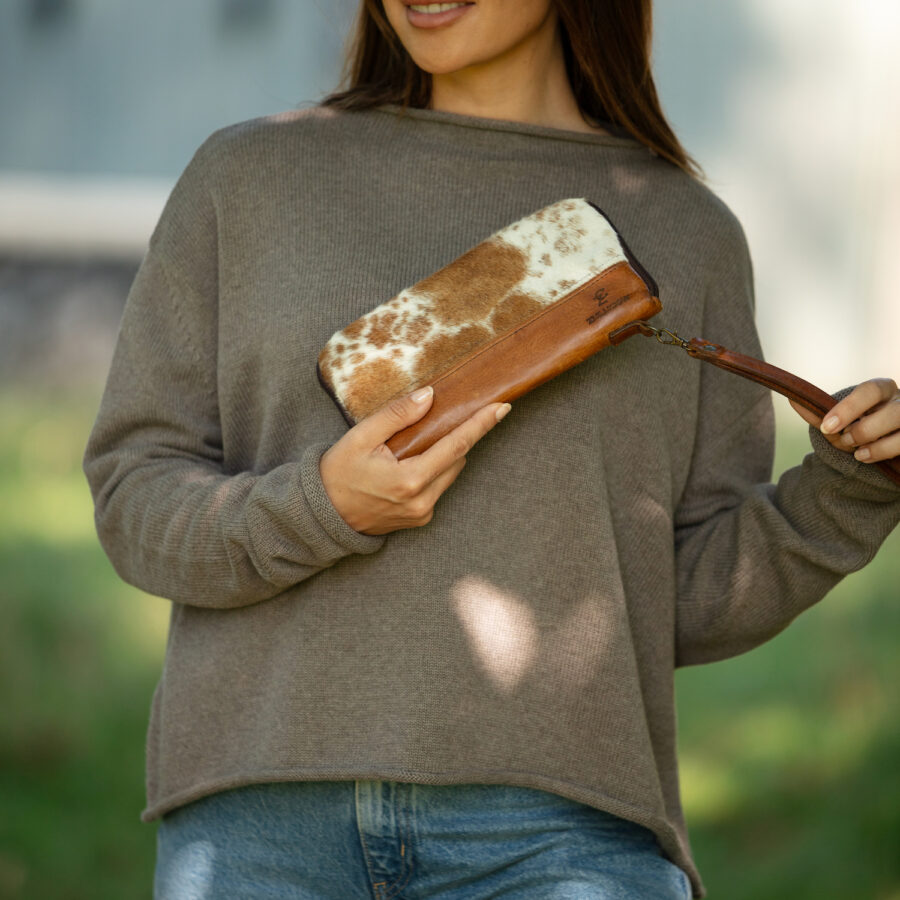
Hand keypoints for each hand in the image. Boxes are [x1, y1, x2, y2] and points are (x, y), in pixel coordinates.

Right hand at [320, 386, 510, 534]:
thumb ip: (397, 415)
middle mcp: (422, 501)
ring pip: (450, 473)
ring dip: (446, 453)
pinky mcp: (420, 519)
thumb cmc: (338, 472)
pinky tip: (414, 460)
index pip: (456, 446)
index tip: (501, 407)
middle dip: (459, 435)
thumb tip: (430, 396)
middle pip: (457, 459)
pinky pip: (438, 486)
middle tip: (454, 413)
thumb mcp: (361, 436)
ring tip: (424, 438)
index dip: (480, 425)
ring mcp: (422, 513)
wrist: (322, 514)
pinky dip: (434, 469)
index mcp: (410, 480)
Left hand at [789, 378, 899, 462]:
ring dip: (880, 446)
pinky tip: (870, 459)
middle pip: (894, 411)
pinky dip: (888, 455)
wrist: (873, 446)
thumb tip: (793, 399)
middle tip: (846, 440)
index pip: (870, 390)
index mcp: (882, 389)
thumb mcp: (837, 422)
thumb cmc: (854, 427)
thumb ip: (819, 414)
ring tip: (859, 454)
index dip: (848, 408)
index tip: (827, 427)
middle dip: (865, 430)